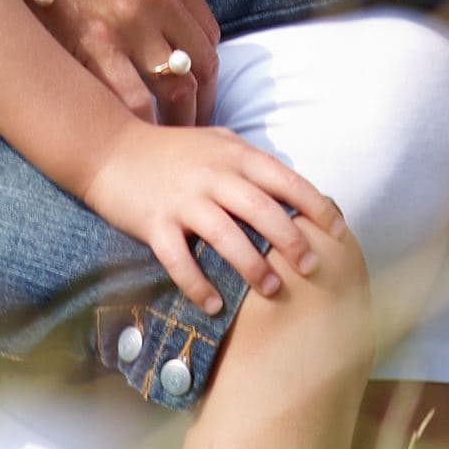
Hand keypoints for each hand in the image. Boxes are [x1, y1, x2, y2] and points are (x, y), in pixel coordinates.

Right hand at [0, 0, 221, 127]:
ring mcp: (127, 20)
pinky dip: (139, 124)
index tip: (196, 95)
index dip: (204, 71)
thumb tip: (163, 31)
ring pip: (176, 89)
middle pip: (201, 64)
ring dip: (176, 123)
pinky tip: (133, 140)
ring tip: (166, 148)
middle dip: (201, 104)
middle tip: (190, 133)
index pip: (207, 34)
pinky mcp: (91, 43)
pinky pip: (131, 100)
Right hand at [81, 116, 346, 318]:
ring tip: (273, 289)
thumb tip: (289, 189)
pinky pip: (180, 260)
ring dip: (252, 266)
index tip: (338, 230)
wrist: (111, 149)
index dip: (315, 205)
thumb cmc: (171, 150)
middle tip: (312, 268)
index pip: (285, 179)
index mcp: (234, 155)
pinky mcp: (154, 223)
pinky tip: (214, 306)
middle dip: (291, 241)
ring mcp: (183, 200)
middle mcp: (213, 175)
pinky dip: (198, 285)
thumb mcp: (217, 143)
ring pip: (226, 236)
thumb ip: (249, 163)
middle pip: (262, 210)